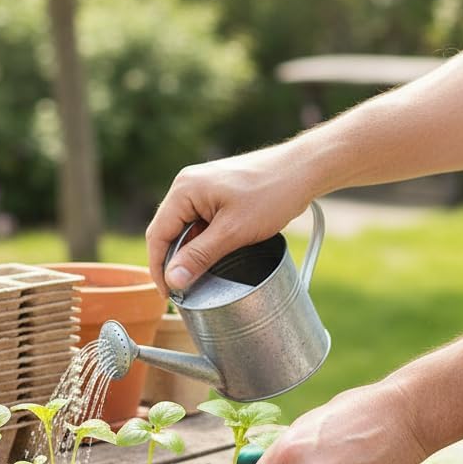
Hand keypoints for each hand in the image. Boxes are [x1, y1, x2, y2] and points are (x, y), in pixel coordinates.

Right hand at [145, 147, 314, 295]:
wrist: (305, 169)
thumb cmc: (272, 193)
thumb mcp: (233, 232)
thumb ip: (199, 256)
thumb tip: (172, 280)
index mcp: (184, 189)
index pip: (158, 234)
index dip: (159, 267)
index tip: (170, 293)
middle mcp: (187, 185)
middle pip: (168, 231)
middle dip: (174, 261)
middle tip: (184, 289)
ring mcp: (201, 187)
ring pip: (185, 228)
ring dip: (190, 251)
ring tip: (201, 275)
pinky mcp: (216, 192)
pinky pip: (200, 221)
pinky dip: (203, 240)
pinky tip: (214, 255)